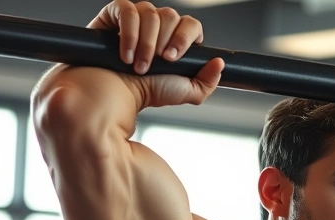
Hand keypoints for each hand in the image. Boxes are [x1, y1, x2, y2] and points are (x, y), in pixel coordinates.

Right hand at [88, 0, 224, 107]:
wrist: (116, 95)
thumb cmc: (146, 92)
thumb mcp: (185, 92)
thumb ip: (207, 81)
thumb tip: (220, 61)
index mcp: (176, 40)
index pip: (191, 25)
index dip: (184, 38)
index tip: (172, 58)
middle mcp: (158, 27)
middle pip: (171, 16)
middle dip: (163, 43)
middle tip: (153, 64)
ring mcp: (137, 19)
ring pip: (151, 13)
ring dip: (146, 43)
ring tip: (138, 65)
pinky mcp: (115, 15)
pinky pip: (127, 10)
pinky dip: (128, 33)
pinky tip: (125, 54)